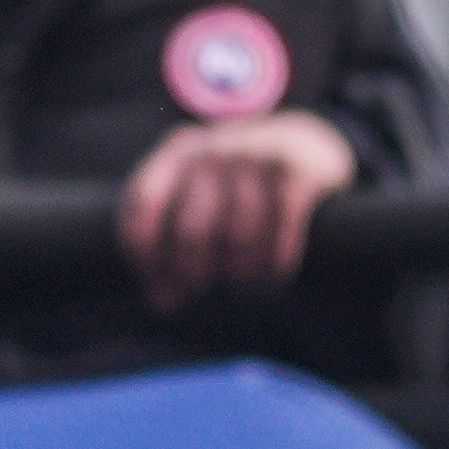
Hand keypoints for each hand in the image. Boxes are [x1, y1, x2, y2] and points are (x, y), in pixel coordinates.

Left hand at [117, 111, 357, 309]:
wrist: (304, 143)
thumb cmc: (234, 186)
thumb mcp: (196, 196)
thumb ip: (170, 242)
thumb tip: (163, 305)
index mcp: (176, 154)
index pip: (144, 204)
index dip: (145, 252)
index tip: (157, 284)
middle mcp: (213, 151)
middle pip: (192, 231)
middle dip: (191, 273)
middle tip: (197, 292)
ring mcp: (255, 155)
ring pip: (239, 236)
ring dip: (240, 273)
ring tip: (242, 287)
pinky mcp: (296, 169)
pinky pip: (282, 228)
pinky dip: (277, 261)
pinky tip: (275, 275)